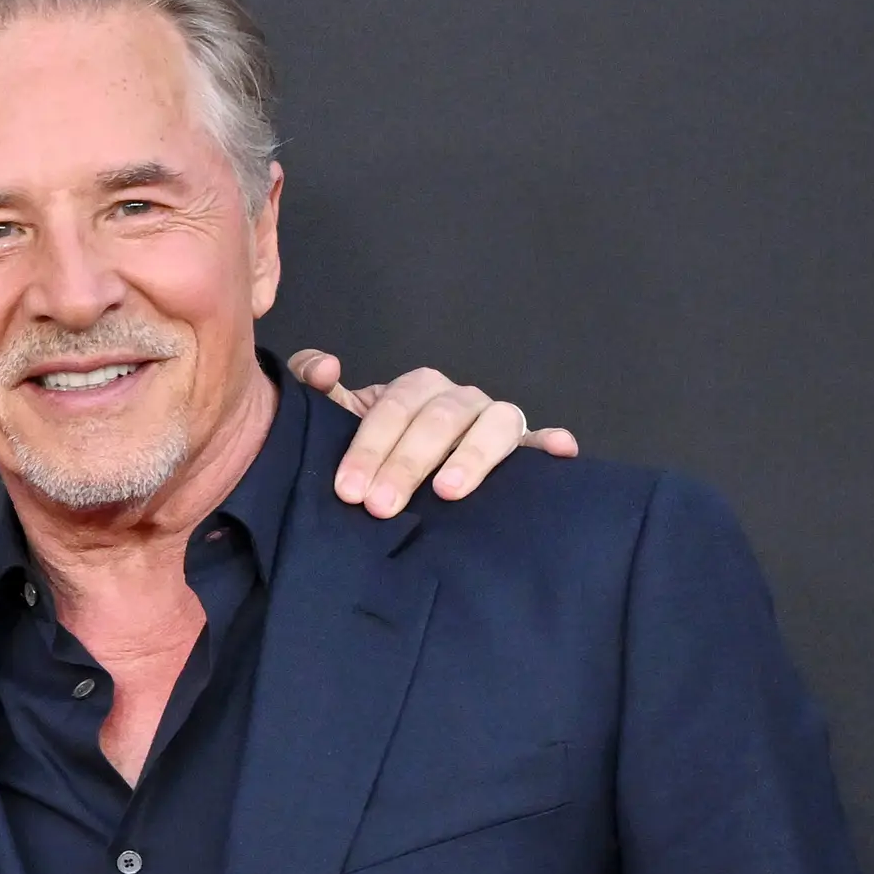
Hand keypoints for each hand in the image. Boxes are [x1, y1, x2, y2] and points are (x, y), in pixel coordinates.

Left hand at [288, 349, 578, 515]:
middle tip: (381, 505)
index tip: (348, 488)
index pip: (393, 407)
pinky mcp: (521, 448)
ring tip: (448, 490)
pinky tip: (560, 452)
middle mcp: (456, 400)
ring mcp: (491, 422)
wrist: (396, 479)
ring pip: (493, 423)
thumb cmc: (368, 451)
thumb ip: (313, 389)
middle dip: (407, 462)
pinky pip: (539, 441)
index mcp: (413, 391)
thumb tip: (326, 368)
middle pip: (438, 419)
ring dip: (472, 456)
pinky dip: (550, 443)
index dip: (369, 446)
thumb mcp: (333, 421)